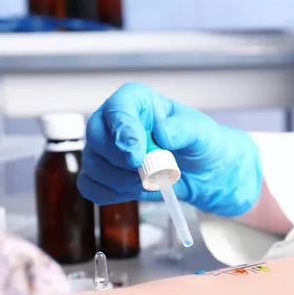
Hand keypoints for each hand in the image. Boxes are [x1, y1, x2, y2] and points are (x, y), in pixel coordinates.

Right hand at [77, 83, 261, 216]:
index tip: (136, 155)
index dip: (123, 131)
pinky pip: (91, 186)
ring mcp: (105, 148)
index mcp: (136, 101)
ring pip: (93, 164)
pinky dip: (112, 193)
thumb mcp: (200, 131)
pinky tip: (134, 189)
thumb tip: (161, 134)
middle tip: (147, 171)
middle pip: (95, 137)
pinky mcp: (103, 174)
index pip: (117, 108)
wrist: (202, 172)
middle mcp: (114, 121)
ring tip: (150, 179)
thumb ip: (183, 129)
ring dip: (122, 180)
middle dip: (121, 161)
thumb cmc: (199, 143)